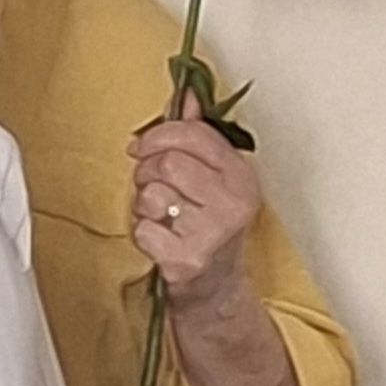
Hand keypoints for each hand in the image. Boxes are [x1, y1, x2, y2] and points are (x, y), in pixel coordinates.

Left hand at [130, 98, 260, 301]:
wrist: (215, 289)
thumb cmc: (209, 227)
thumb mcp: (213, 180)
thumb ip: (197, 137)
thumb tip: (186, 96)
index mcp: (242, 176)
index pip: (193, 134)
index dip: (158, 135)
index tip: (142, 145)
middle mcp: (233, 204)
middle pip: (168, 163)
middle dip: (148, 172)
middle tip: (152, 186)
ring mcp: (212, 233)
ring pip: (152, 194)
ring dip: (144, 204)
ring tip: (161, 215)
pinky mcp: (187, 260)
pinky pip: (143, 229)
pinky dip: (143, 234)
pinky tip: (160, 240)